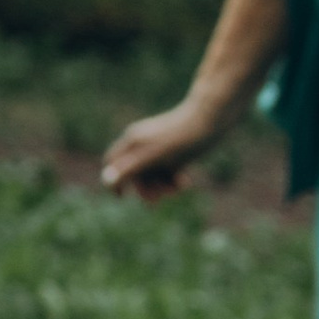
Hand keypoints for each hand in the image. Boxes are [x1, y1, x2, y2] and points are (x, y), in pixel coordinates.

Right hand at [100, 99, 225, 200]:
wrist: (212, 119)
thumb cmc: (182, 137)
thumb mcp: (155, 156)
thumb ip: (130, 168)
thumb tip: (106, 181)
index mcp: (133, 141)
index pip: (112, 161)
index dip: (113, 180)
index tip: (122, 197)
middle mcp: (143, 142)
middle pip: (134, 173)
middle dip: (145, 187)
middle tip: (158, 199)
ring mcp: (159, 147)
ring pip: (153, 174)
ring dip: (162, 185)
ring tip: (178, 188)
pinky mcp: (175, 151)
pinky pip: (167, 171)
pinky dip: (173, 179)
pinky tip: (185, 182)